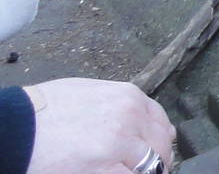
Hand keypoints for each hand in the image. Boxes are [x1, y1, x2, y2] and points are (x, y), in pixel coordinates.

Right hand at [24, 79, 174, 173]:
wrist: (19, 125)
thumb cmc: (46, 109)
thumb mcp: (91, 92)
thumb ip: (120, 104)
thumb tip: (140, 116)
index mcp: (129, 97)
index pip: (160, 121)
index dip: (159, 139)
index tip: (157, 150)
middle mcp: (130, 118)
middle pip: (161, 145)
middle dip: (157, 158)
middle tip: (149, 168)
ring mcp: (119, 144)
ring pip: (152, 165)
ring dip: (145, 171)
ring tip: (128, 171)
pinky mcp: (104, 169)